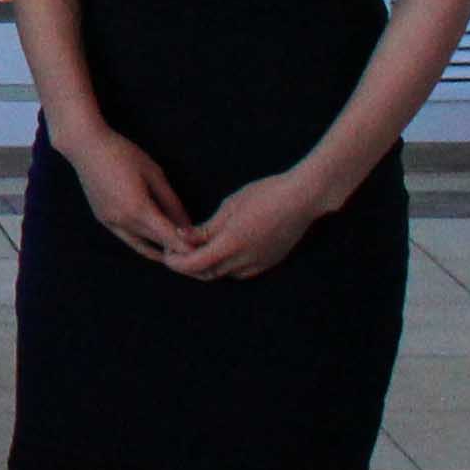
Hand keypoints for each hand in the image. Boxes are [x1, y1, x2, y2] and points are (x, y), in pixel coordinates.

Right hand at [62, 124, 194, 262]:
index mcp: (138, 209)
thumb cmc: (123, 154)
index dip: (187, 248)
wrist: (85, 146)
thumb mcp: (154, 174)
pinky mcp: (102, 218)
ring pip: (140, 245)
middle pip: (155, 243)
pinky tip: (154, 242)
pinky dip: (142, 242)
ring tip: (177, 254)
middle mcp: (122, 221)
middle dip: (175, 251)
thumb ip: (171, 202)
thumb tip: (187, 226)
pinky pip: (126, 237)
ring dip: (159, 250)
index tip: (203, 254)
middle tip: (195, 256)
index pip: (168, 237)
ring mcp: (109, 222)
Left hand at [169, 167, 335, 281]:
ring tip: (196, 250)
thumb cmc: (264, 195)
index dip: (177, 263)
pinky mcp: (270, 262)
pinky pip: (242, 272)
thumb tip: (182, 238)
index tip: (166, 255)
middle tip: (176, 252)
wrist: (303, 198)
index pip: (195, 265)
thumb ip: (206, 229)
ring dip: (207, 267)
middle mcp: (246, 259)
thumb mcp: (228, 207)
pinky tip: (221, 251)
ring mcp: (260, 263)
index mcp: (231, 244)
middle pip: (207, 273)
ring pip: (225, 274)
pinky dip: (226, 266)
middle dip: (189, 266)